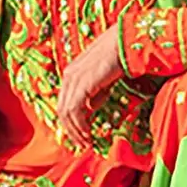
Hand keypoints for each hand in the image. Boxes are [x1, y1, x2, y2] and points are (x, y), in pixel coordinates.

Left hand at [55, 27, 126, 148]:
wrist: (125, 42)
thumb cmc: (119, 56)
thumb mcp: (104, 78)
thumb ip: (96, 92)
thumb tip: (91, 107)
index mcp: (72, 72)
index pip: (65, 101)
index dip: (71, 120)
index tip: (81, 134)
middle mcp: (69, 76)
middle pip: (62, 109)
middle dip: (71, 130)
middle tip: (82, 144)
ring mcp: (73, 80)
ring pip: (66, 113)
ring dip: (76, 131)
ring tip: (86, 142)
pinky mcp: (81, 85)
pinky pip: (75, 111)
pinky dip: (80, 125)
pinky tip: (88, 133)